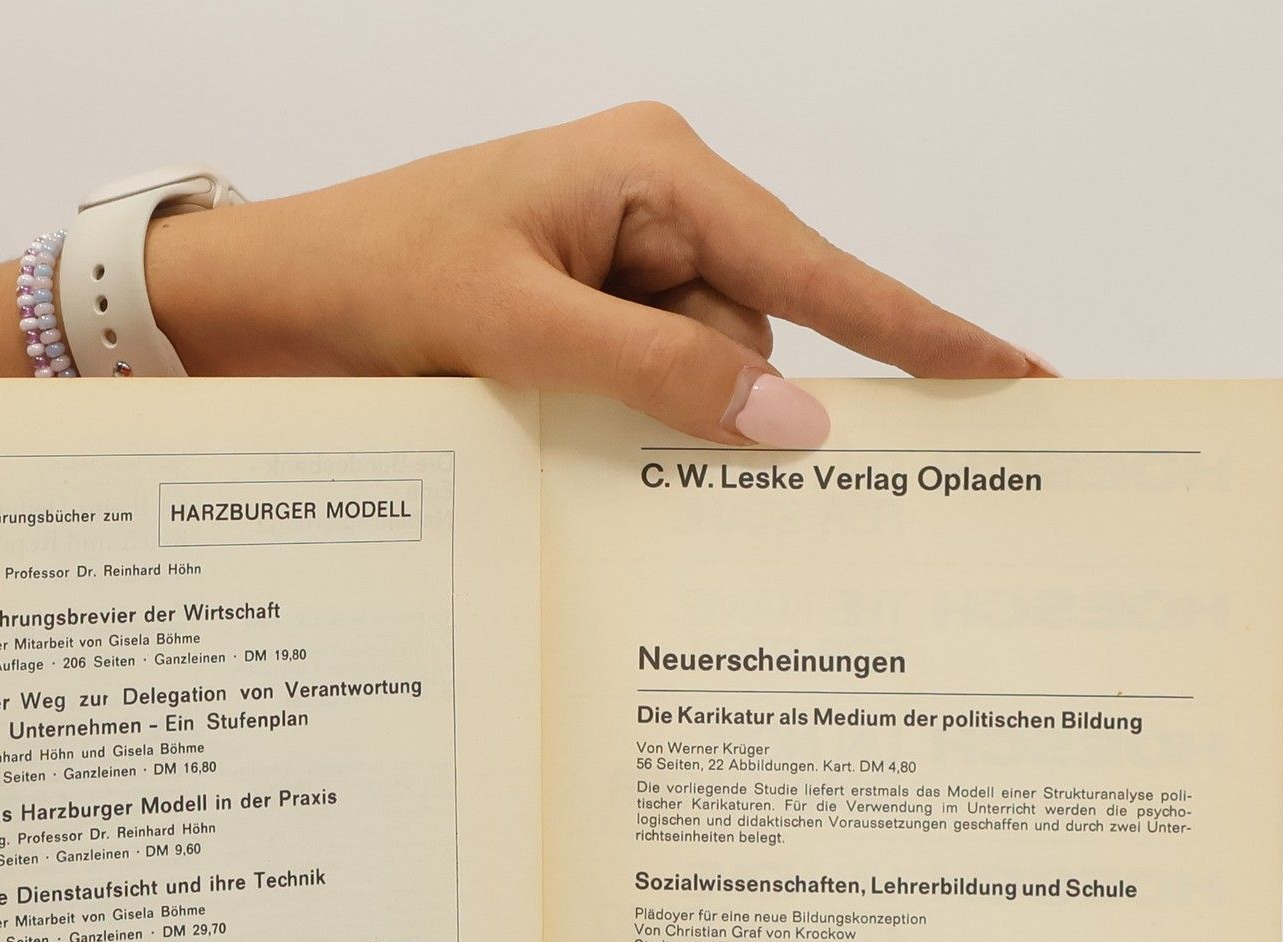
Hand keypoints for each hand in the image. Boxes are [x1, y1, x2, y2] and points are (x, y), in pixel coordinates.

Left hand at [152, 102, 1051, 449]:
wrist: (266, 298)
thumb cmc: (375, 277)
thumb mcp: (520, 328)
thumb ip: (662, 376)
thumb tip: (795, 426)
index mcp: (658, 173)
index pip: (820, 272)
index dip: (921, 334)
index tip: (1015, 377)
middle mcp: (656, 207)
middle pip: (759, 339)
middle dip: (708, 401)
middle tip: (598, 411)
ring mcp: (622, 261)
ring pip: (704, 377)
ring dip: (646, 417)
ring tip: (533, 398)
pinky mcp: (588, 313)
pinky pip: (652, 384)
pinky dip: (622, 421)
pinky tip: (550, 416)